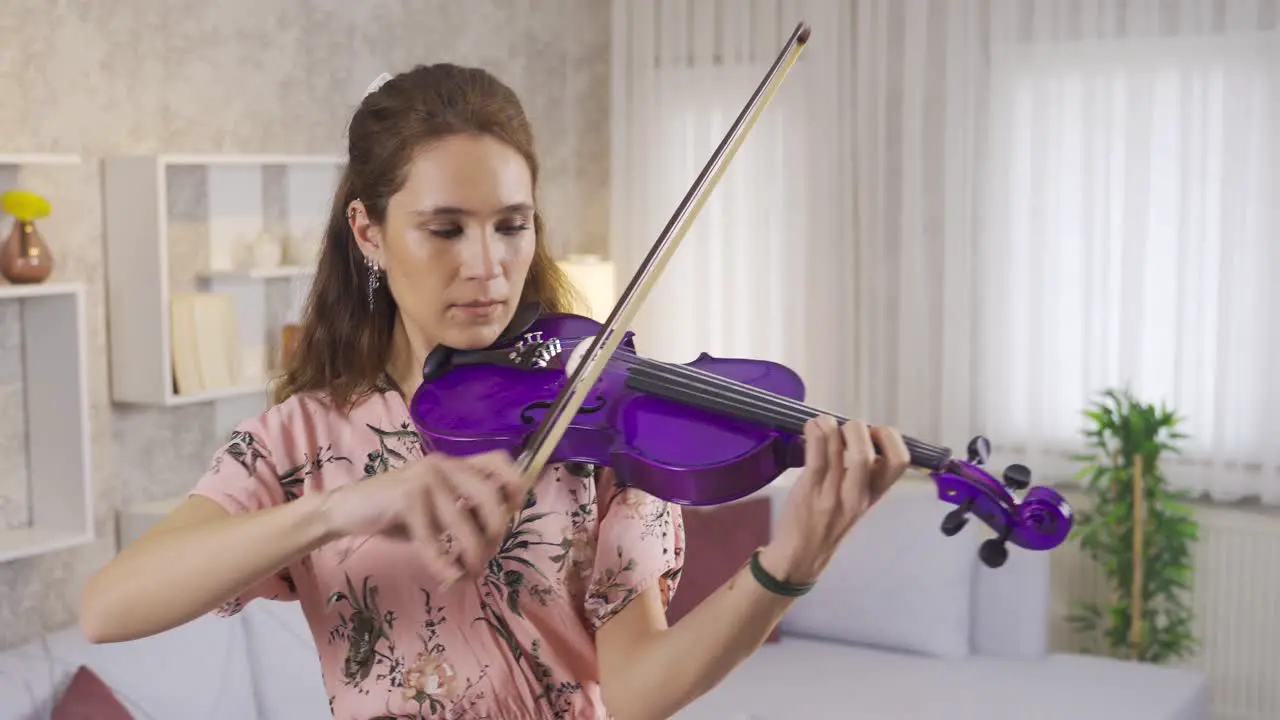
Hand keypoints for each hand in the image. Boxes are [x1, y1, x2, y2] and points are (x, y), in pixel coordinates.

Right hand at [319, 450, 525, 583]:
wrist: (346, 509)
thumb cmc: (395, 511)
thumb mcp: (436, 506)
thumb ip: (463, 512)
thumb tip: (494, 538)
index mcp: (455, 464)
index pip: (500, 462)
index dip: (516, 488)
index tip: (512, 515)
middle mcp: (444, 465)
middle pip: (491, 497)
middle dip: (494, 533)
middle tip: (485, 556)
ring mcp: (425, 480)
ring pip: (465, 524)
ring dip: (472, 557)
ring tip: (467, 574)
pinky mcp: (407, 499)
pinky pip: (435, 541)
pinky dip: (444, 565)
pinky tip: (447, 578)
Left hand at [759, 416, 910, 584]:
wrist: (801, 557)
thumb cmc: (826, 526)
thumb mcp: (856, 503)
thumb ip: (863, 476)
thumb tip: (860, 439)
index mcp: (873, 494)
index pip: (899, 462)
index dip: (889, 438)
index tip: (872, 433)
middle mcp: (857, 493)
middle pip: (868, 453)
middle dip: (857, 428)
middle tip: (844, 429)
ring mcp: (832, 492)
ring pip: (839, 448)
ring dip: (830, 425)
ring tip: (822, 423)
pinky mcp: (809, 489)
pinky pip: (815, 454)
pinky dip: (814, 432)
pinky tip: (810, 428)